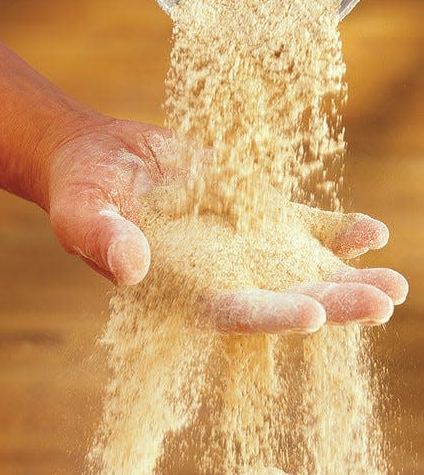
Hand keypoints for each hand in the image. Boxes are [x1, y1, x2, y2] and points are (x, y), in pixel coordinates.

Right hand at [45, 115, 406, 333]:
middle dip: (333, 305)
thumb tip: (132, 268)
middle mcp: (224, 276)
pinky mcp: (259, 213)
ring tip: (395, 285)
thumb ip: (100, 239)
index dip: (270, 317)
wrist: (103, 158)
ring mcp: (247, 246)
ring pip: (305, 270)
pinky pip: (306, 226)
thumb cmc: (83, 190)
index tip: (310, 316)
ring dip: (350, 279)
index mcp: (183, 289)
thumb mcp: (82, 212)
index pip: (232, 312)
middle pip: (284, 299)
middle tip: (382, 304)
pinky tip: (373, 233)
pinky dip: (338, 231)